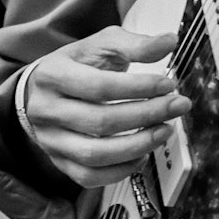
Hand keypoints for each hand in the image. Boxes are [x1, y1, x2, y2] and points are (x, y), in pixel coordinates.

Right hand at [19, 27, 190, 188]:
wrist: (42, 89)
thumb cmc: (76, 65)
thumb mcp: (102, 44)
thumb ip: (135, 44)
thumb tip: (168, 42)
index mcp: (52, 75)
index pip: (99, 87)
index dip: (138, 87)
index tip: (167, 85)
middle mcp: (45, 110)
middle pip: (100, 122)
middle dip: (146, 115)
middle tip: (176, 106)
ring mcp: (50, 140)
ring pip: (95, 155)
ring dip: (137, 146)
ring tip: (164, 130)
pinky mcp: (59, 162)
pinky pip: (90, 177)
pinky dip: (120, 170)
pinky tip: (142, 154)